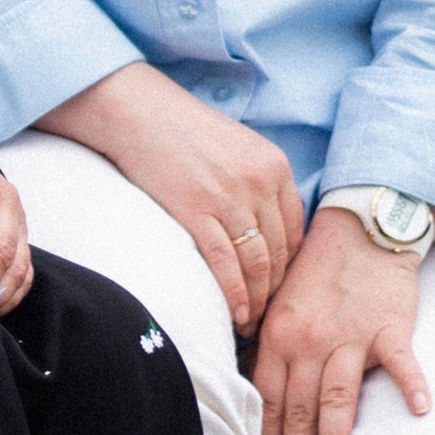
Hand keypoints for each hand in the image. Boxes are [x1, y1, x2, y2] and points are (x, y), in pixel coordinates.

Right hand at [36, 62, 302, 331]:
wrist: (137, 112)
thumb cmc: (182, 129)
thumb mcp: (237, 146)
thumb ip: (258, 181)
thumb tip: (264, 227)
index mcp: (275, 166)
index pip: (296, 231)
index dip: (290, 267)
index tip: (279, 288)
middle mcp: (260, 182)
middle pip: (280, 252)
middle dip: (276, 290)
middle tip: (268, 317)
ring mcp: (230, 198)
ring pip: (257, 263)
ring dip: (257, 299)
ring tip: (251, 322)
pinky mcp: (197, 211)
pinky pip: (225, 263)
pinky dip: (234, 294)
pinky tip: (236, 314)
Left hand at [252, 212, 433, 434]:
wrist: (360, 227)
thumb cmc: (318, 272)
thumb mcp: (280, 306)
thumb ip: (271, 351)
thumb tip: (256, 402)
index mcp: (278, 337)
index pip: (268, 402)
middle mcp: (309, 340)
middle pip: (298, 410)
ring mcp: (351, 334)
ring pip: (337, 397)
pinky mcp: (390, 326)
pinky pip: (401, 361)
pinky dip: (412, 385)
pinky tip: (419, 413)